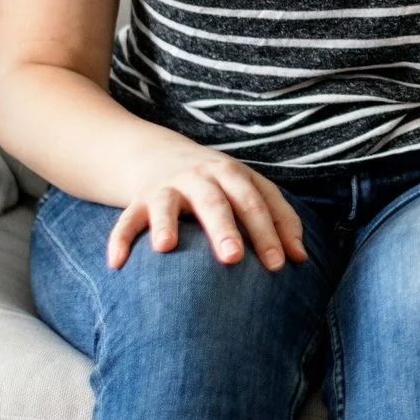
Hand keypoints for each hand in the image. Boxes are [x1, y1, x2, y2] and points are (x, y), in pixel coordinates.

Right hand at [105, 149, 308, 272]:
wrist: (159, 154)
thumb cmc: (218, 183)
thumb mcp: (250, 189)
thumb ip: (279, 219)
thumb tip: (302, 259)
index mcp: (233, 175)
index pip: (255, 202)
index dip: (268, 232)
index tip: (279, 265)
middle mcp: (200, 178)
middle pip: (215, 202)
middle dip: (224, 228)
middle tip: (233, 257)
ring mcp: (167, 187)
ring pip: (166, 205)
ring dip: (166, 224)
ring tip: (166, 247)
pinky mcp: (137, 200)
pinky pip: (126, 220)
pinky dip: (119, 240)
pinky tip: (117, 264)